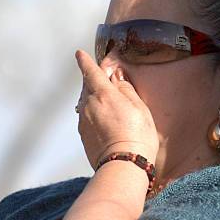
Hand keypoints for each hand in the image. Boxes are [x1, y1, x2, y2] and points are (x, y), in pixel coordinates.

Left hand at [75, 50, 158, 168]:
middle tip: (106, 83)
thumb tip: (118, 79)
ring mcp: (84, 121)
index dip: (85, 62)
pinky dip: (96, 116)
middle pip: (88, 87)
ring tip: (112, 108)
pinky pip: (88, 118)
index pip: (91, 72)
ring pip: (87, 103)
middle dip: (95, 83)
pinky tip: (109, 124)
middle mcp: (89, 105)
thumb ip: (127, 90)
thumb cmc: (137, 136)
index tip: (80, 54)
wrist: (124, 165)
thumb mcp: (140, 109)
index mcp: (103, 94)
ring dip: (96, 101)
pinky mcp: (84, 136)